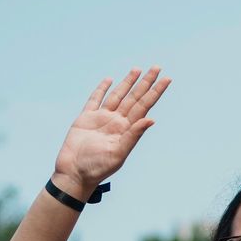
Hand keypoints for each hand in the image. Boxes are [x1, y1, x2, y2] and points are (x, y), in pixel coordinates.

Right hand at [53, 67, 170, 193]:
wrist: (74, 173)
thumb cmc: (97, 168)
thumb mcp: (118, 153)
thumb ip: (133, 135)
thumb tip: (151, 119)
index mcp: (126, 129)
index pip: (144, 106)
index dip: (155, 92)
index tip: (167, 79)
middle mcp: (117, 122)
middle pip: (134, 97)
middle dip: (145, 82)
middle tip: (157, 67)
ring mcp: (101, 119)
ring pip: (117, 95)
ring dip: (127, 83)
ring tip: (138, 69)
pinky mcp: (85, 118)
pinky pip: (95, 100)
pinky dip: (101, 89)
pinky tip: (109, 80)